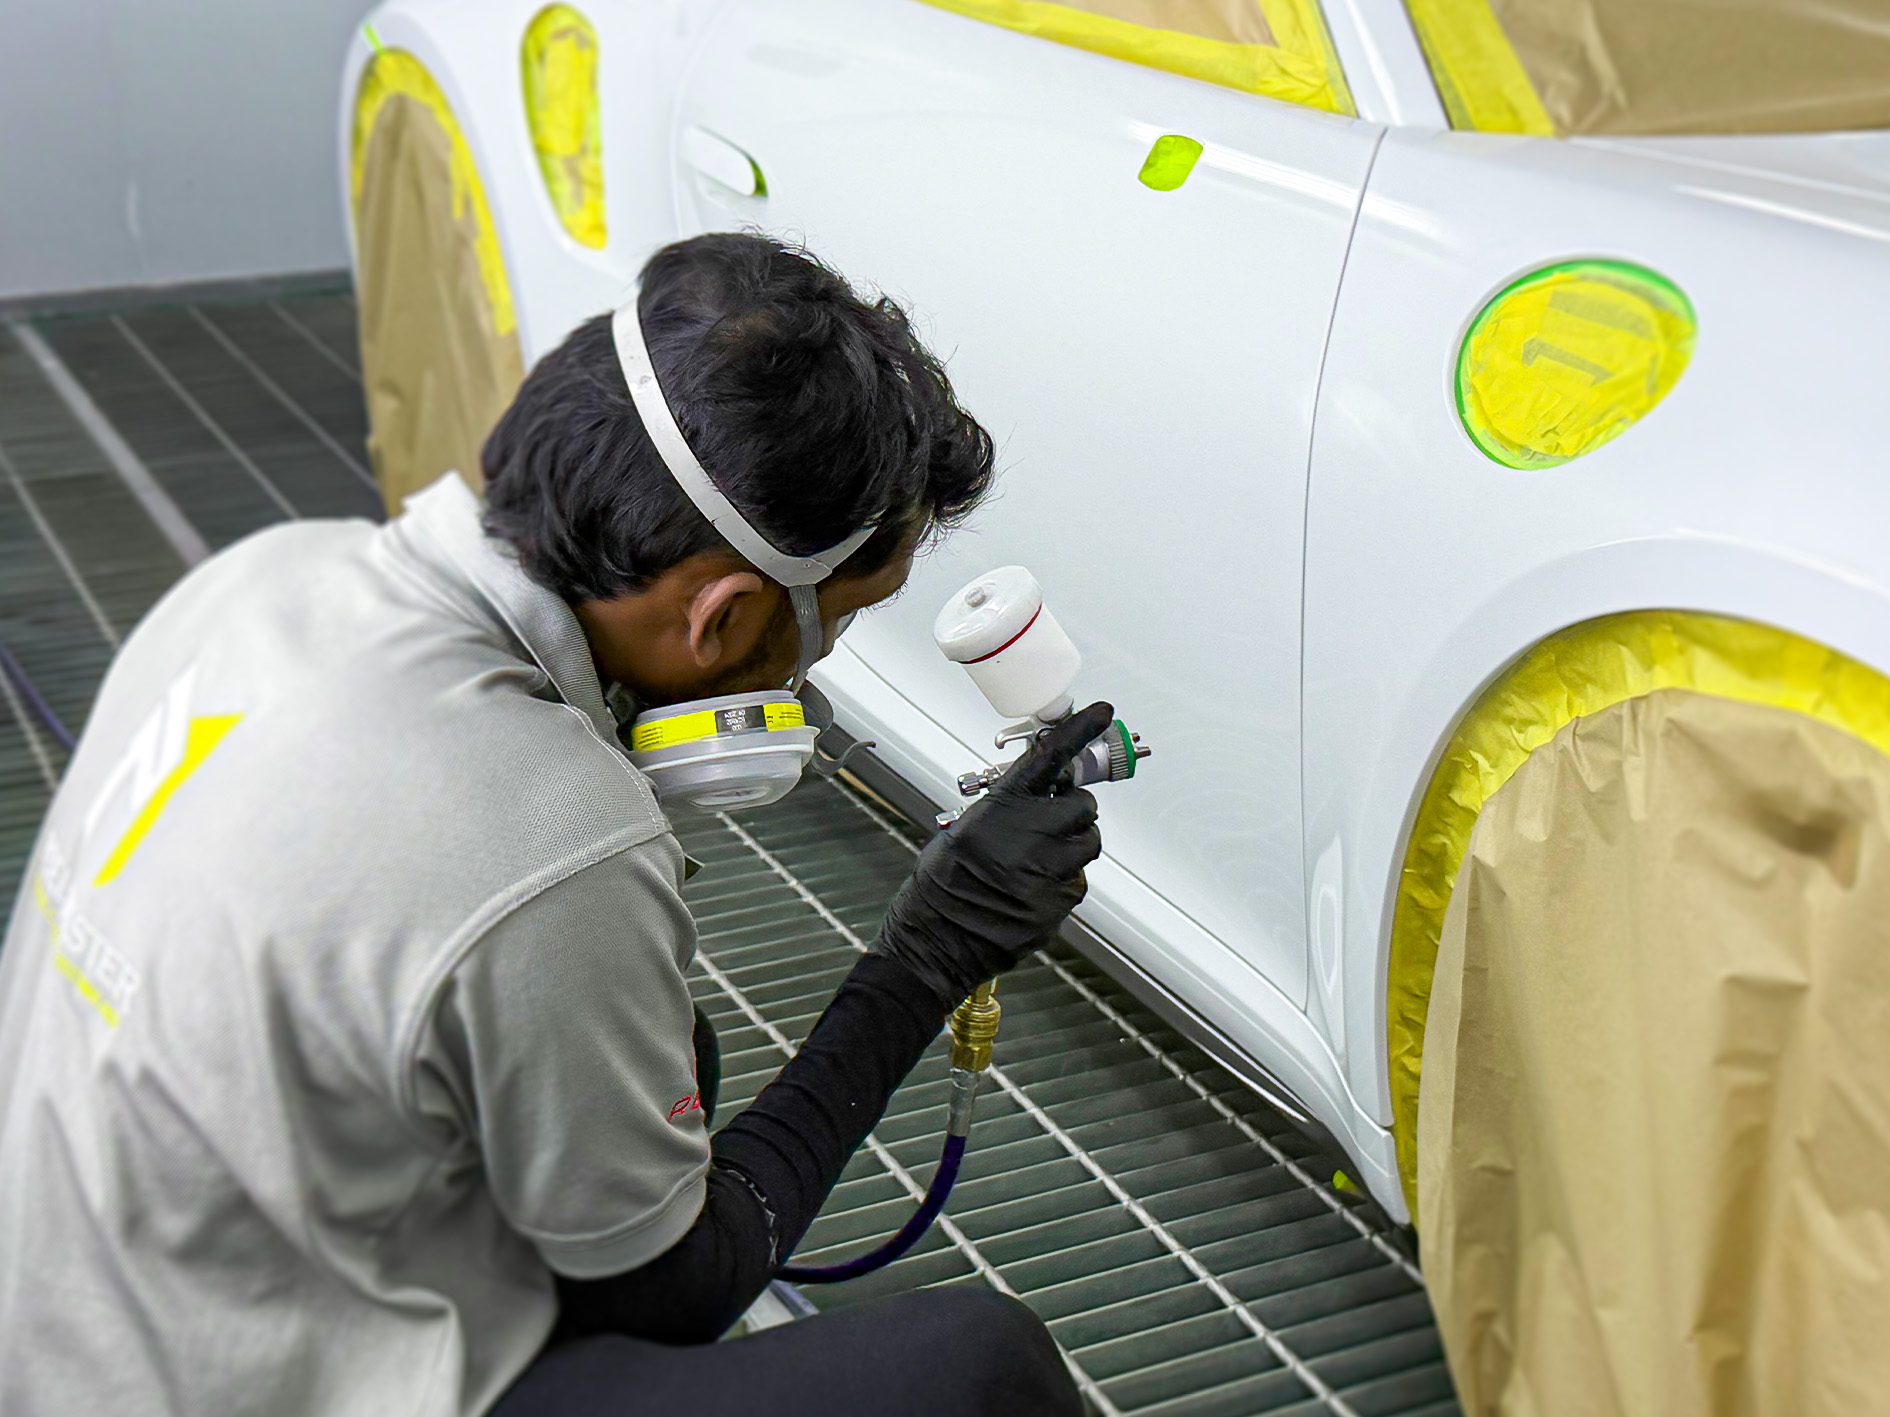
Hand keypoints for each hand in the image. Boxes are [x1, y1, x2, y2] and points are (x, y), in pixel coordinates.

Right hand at [874, 702, 1111, 1011]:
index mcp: (1005, 805)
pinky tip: (1031, 890)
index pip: (1050, 755)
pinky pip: (1078, 879)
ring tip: (1035, 862)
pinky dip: (1062, 881)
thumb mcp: (965, 829)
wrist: (938, 938)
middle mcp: (1035, 831)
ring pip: (1087, 842)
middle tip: (1048, 825)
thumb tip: (1035, 799)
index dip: (1079, 730)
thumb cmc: (943, 884)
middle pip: (1082, 804)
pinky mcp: (1063, 898)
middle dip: (1071, 811)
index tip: (1100, 712)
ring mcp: (1053, 866)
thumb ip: (1006, 810)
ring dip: (1070, 847)